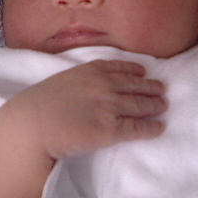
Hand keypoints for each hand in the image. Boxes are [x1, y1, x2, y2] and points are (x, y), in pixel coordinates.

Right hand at [5, 59, 166, 159]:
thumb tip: (89, 85)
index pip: (120, 67)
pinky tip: (159, 127)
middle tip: (161, 88)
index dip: (135, 69)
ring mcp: (110, 106)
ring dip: (154, 105)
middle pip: (135, 85)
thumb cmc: (41, 103)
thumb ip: (81, 78)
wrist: (34, 123)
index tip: (144, 70)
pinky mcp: (111, 130)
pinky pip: (137, 128)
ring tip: (163, 105)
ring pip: (140, 105)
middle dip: (151, 87)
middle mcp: (105, 85)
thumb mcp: (63, 78)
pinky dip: (151, 127)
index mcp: (92, 70)